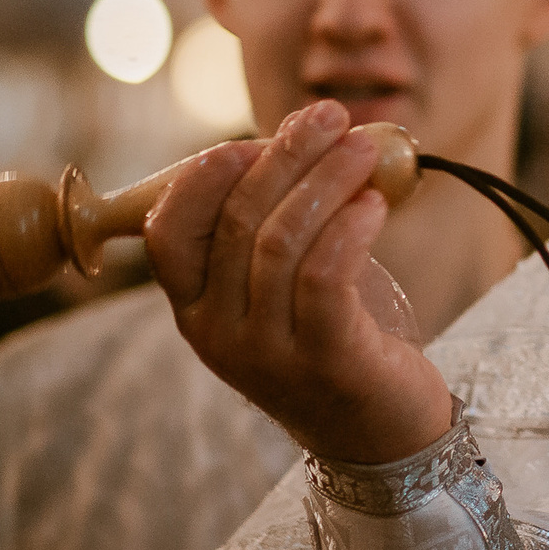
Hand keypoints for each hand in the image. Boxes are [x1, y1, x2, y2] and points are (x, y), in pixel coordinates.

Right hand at [144, 99, 453, 463]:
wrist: (380, 431)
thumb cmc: (334, 337)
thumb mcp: (287, 280)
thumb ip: (278, 218)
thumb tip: (304, 128)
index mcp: (196, 308)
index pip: (168, 230)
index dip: (205, 175)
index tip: (255, 135)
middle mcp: (219, 333)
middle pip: (236, 221)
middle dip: (286, 156)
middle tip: (331, 118)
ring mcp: (267, 352)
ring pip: (280, 242)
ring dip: (327, 181)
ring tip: (364, 150)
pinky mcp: (326, 361)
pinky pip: (324, 276)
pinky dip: (350, 227)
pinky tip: (376, 203)